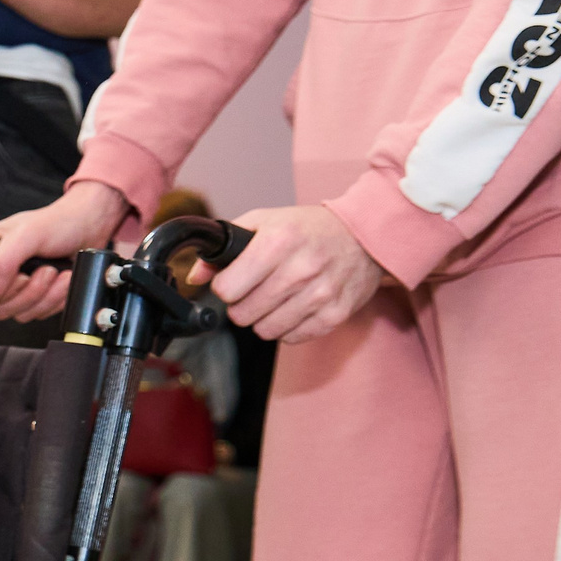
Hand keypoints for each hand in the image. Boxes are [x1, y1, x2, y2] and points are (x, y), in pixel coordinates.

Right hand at [0, 182, 130, 320]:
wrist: (90, 226)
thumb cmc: (58, 222)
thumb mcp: (26, 235)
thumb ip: (1, 263)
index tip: (17, 277)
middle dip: (28, 292)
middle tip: (44, 269)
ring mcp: (18, 289)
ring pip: (21, 314)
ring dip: (46, 295)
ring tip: (56, 270)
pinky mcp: (37, 298)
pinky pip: (40, 314)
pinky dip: (56, 299)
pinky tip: (63, 279)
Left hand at [202, 204, 384, 343]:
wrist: (365, 236)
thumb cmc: (308, 228)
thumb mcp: (265, 222)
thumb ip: (225, 247)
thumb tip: (196, 277)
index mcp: (278, 242)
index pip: (227, 289)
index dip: (225, 288)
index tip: (234, 282)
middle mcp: (300, 269)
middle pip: (243, 314)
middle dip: (242, 305)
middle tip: (254, 292)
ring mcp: (321, 294)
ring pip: (265, 330)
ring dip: (264, 318)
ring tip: (275, 299)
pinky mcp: (335, 314)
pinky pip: (292, 338)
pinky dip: (288, 327)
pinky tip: (296, 306)